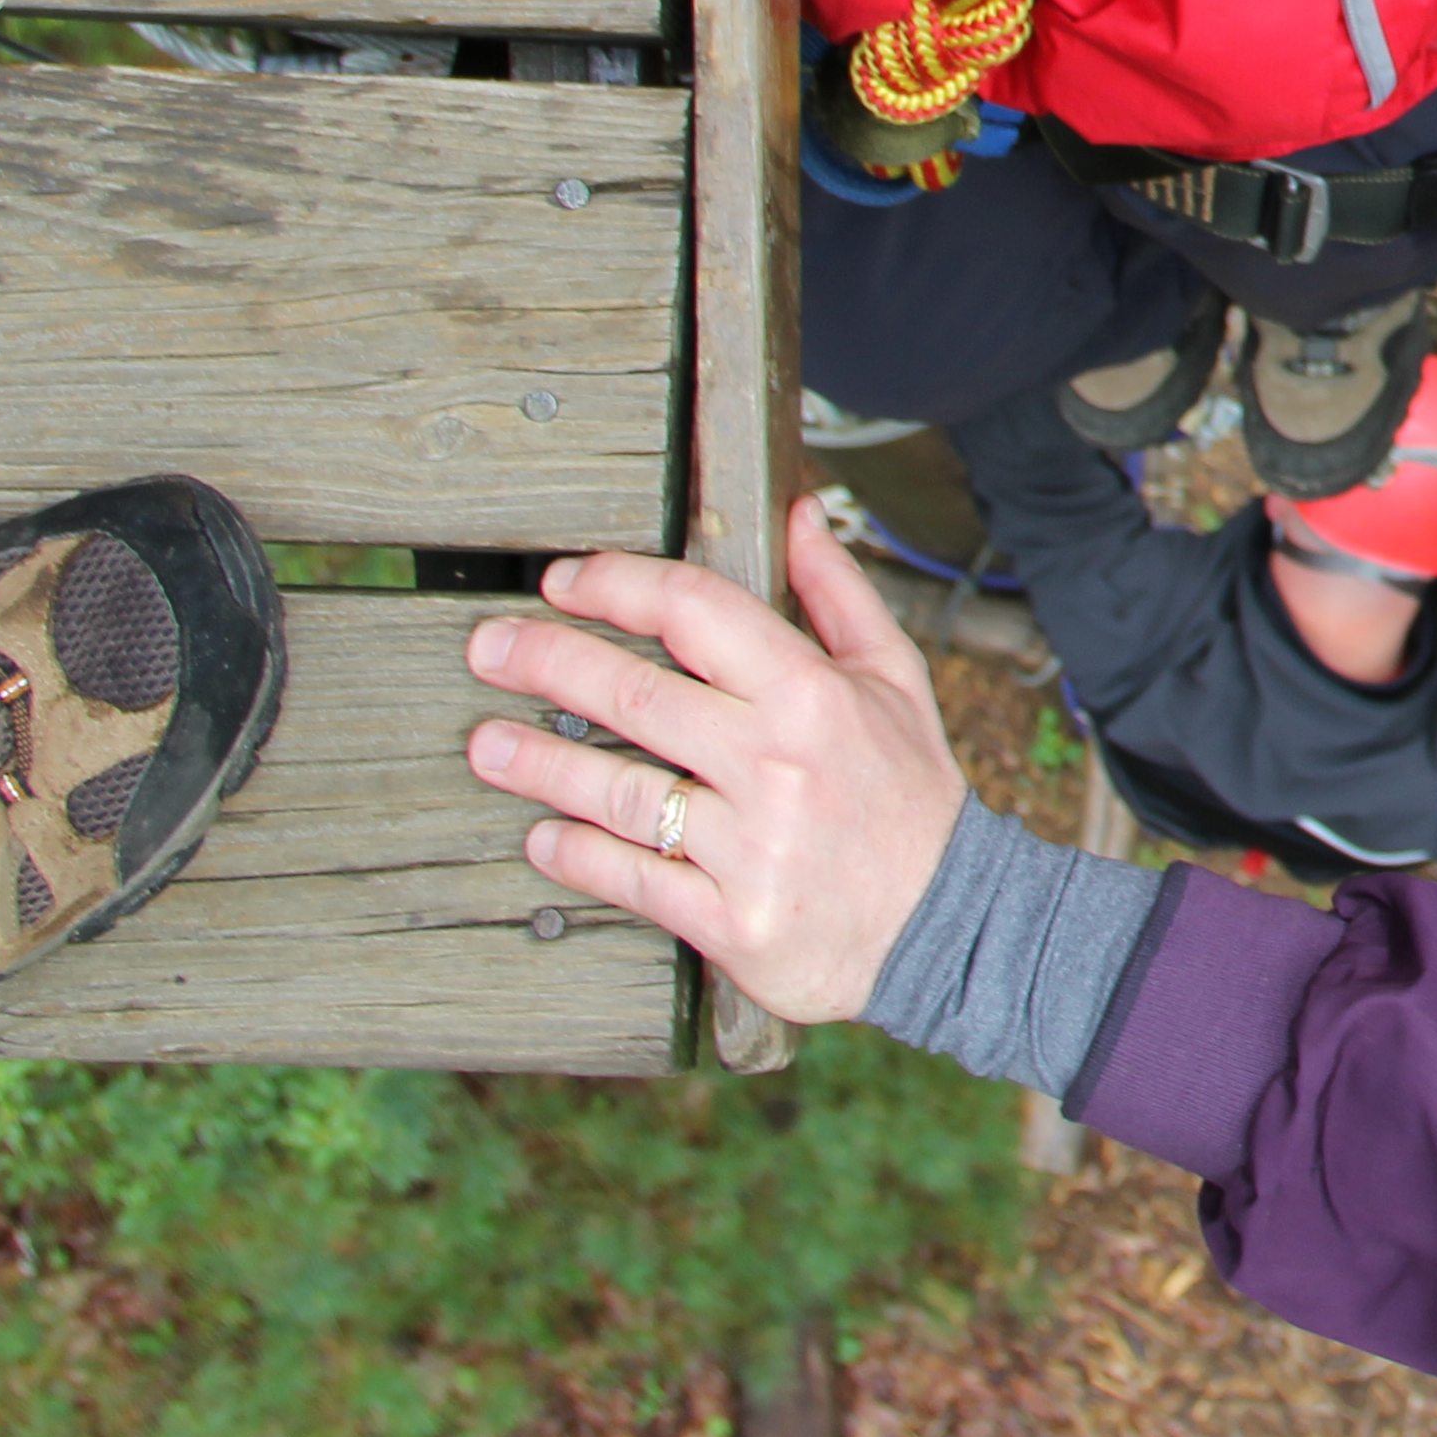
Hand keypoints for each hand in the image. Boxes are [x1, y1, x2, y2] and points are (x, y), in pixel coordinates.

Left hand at [460, 497, 969, 1026]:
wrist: (950, 924)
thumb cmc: (910, 795)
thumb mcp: (894, 679)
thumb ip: (835, 592)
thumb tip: (796, 512)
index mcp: (814, 694)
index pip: (696, 613)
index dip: (619, 586)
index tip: (564, 582)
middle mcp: (776, 764)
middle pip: (635, 696)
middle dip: (546, 661)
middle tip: (488, 647)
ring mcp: (749, 846)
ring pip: (616, 793)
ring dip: (538, 764)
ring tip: (486, 745)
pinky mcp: (730, 920)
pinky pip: (630, 879)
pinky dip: (575, 856)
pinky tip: (542, 836)